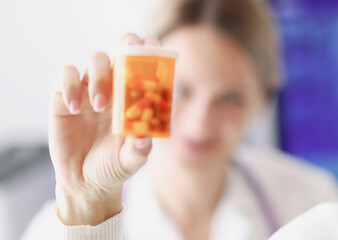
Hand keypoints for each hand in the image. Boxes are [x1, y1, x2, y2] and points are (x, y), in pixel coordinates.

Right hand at [49, 33, 158, 224]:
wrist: (86, 182)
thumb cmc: (115, 166)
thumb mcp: (131, 161)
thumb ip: (139, 150)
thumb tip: (145, 137)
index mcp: (134, 97)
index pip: (142, 66)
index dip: (147, 51)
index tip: (152, 45)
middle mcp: (114, 88)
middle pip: (119, 52)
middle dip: (125, 45)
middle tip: (128, 49)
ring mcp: (89, 90)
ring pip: (95, 60)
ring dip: (100, 76)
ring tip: (101, 105)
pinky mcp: (64, 97)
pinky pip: (66, 76)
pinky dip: (71, 85)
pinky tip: (75, 107)